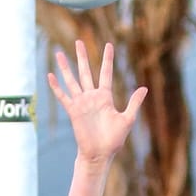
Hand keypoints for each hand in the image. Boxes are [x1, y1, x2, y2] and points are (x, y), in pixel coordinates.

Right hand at [49, 40, 145, 163]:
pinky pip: (63, 96)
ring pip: (72, 80)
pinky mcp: (73, 111)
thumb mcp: (127, 119)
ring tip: (59, 52)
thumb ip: (134, 103)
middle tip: (79, 41)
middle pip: (85, 71)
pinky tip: (50, 75)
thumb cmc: (113, 140)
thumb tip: (144, 88)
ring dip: (65, 67)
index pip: (105, 73)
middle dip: (82, 56)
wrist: (99, 154)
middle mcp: (91, 97)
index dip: (107, 59)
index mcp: (105, 97)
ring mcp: (81, 103)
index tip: (109, 45)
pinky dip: (56, 86)